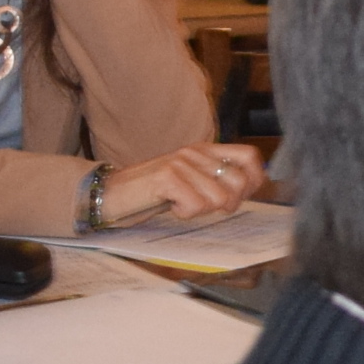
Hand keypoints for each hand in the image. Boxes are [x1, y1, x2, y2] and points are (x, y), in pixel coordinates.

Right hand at [94, 143, 269, 228]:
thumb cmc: (151, 193)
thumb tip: (247, 190)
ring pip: (218, 198)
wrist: (110, 193)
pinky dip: (184, 213)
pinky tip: (170, 206)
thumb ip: (215, 180)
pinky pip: (196, 205)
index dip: (253, 181)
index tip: (238, 197)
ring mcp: (181, 163)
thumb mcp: (189, 181)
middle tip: (202, 207)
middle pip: (237, 182)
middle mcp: (195, 152)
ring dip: (201, 210)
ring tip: (180, 204)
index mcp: (204, 150)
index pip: (249, 157)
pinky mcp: (167, 177)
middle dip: (226, 204)